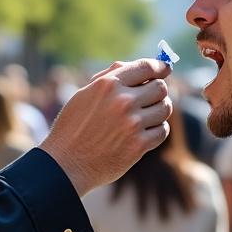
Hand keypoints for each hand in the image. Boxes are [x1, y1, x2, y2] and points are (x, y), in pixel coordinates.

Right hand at [40, 59, 172, 195]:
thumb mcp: (84, 95)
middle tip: (150, 100)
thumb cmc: (73, 128)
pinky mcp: (138, 145)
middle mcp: (122, 101)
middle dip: (158, 92)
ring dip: (159, 111)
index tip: (165, 69)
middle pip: (160, 87)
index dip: (160, 66)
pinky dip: (157, 130)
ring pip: (165, 108)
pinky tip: (144, 133)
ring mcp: (132, 124)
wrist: (66, 164)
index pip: (146, 67)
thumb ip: (110, 78)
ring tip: (146, 117)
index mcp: (108, 85)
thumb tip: (139, 68)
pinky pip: (162, 130)